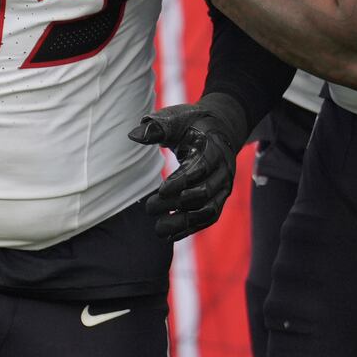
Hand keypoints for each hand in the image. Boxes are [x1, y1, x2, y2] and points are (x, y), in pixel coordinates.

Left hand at [131, 93, 248, 239]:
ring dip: (184, 222)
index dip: (182, 180)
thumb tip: (133, 135)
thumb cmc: (190, 124)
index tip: (161, 190)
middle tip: (150, 207)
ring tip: (158, 229)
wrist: (217, 129)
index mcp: (214, 148)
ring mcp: (223, 187)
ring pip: (209, 211)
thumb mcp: (175, 119)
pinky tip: (170, 236)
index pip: (201, 168)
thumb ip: (157, 127)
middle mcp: (223, 170)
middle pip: (204, 192)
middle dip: (177, 203)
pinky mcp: (219, 199)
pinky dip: (190, 228)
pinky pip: (208, 218)